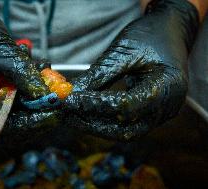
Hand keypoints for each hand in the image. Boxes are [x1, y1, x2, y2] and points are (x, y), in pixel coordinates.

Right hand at [0, 0, 48, 124]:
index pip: (4, 124)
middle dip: (37, 105)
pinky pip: (15, 95)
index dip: (31, 121)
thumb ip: (21, 73)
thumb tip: (44, 94)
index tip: (53, 110)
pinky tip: (35, 67)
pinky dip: (28, 84)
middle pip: (13, 119)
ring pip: (17, 107)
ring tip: (44, 71)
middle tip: (56, 92)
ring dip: (34, 92)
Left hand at [63, 0, 199, 139]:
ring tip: (70, 114)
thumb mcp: (124, 51)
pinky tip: (85, 114)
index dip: (94, 105)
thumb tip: (71, 93)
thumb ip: (99, 75)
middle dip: (90, 122)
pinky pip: (125, 125)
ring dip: (94, 125)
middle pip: (124, 128)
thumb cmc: (150, 36)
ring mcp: (160, 114)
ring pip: (123, 131)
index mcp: (167, 87)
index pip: (125, 106)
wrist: (170, 33)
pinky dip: (104, 121)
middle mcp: (166, 107)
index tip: (69, 100)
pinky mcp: (151, 114)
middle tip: (64, 112)